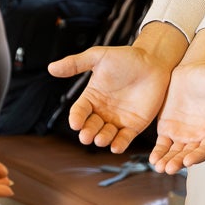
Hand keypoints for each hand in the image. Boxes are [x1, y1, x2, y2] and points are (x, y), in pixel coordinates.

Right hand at [49, 41, 177, 151]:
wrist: (153, 62)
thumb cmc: (126, 57)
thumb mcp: (98, 57)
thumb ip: (76, 63)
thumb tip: (51, 68)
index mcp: (92, 97)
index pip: (79, 111)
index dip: (77, 118)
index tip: (75, 123)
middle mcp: (102, 111)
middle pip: (90, 126)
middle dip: (88, 132)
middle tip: (87, 136)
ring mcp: (118, 120)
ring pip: (106, 135)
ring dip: (102, 139)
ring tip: (100, 139)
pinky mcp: (134, 126)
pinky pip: (124, 138)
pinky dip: (119, 144)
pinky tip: (116, 147)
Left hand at [150, 61, 204, 174]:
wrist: (192, 69)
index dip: (199, 155)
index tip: (189, 160)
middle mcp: (199, 136)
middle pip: (189, 155)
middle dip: (179, 162)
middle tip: (169, 168)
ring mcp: (183, 134)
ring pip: (175, 153)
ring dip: (168, 161)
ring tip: (159, 167)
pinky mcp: (168, 129)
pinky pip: (164, 145)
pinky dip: (159, 153)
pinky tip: (154, 160)